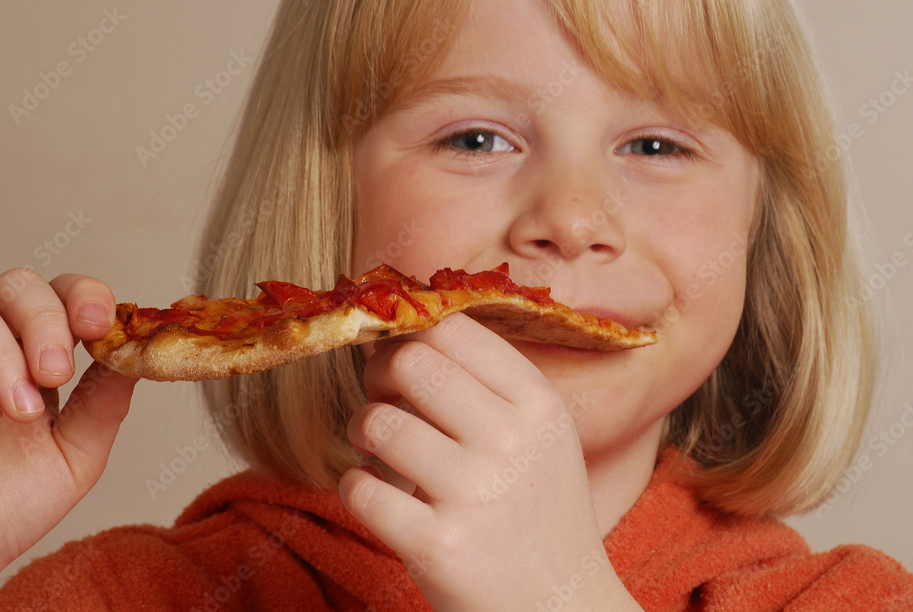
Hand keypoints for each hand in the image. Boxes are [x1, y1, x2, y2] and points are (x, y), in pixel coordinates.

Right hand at [0, 269, 135, 599]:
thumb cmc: (8, 502)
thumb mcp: (77, 451)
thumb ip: (105, 401)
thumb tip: (138, 354)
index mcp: (38, 353)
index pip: (65, 294)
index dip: (84, 297)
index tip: (99, 325)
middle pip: (20, 284)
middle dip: (45, 323)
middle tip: (56, 375)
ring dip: (4, 356)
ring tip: (19, 412)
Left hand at [339, 314, 640, 610]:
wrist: (558, 607)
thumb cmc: (536, 510)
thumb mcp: (541, 434)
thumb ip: (486, 381)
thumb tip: (398, 331)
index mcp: (539, 404)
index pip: (454, 328)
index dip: (411, 332)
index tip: (402, 356)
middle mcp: (511, 441)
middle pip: (411, 362)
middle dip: (379, 373)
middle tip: (381, 396)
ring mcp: (475, 494)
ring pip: (377, 422)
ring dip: (360, 429)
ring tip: (374, 447)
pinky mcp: (438, 545)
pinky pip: (359, 488)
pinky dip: (354, 486)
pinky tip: (375, 493)